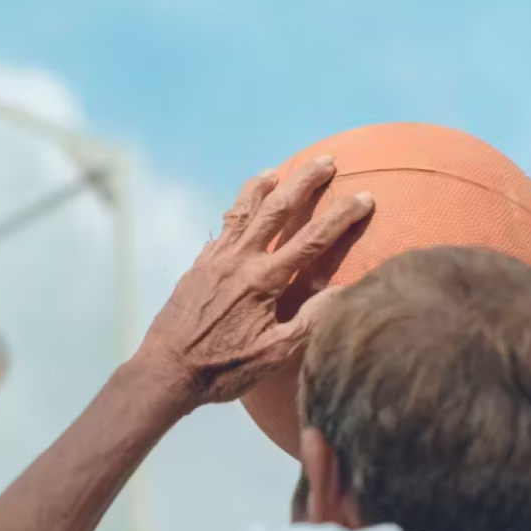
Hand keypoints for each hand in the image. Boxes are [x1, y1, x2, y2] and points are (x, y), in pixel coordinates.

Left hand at [138, 157, 372, 404]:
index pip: (312, 239)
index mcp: (263, 280)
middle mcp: (239, 260)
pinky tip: (239, 214)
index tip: (365, 197)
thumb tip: (344, 292)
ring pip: (242, 211)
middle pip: (277, 208)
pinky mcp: (197, 267)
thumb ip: (310, 321)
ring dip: (261, 187)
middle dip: (304, 181)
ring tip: (275, 170)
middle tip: (326, 160)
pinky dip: (235, 214)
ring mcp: (215, 260)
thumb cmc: (223, 369)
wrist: (166, 370)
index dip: (341, 216)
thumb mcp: (274, 354)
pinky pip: (221, 231)